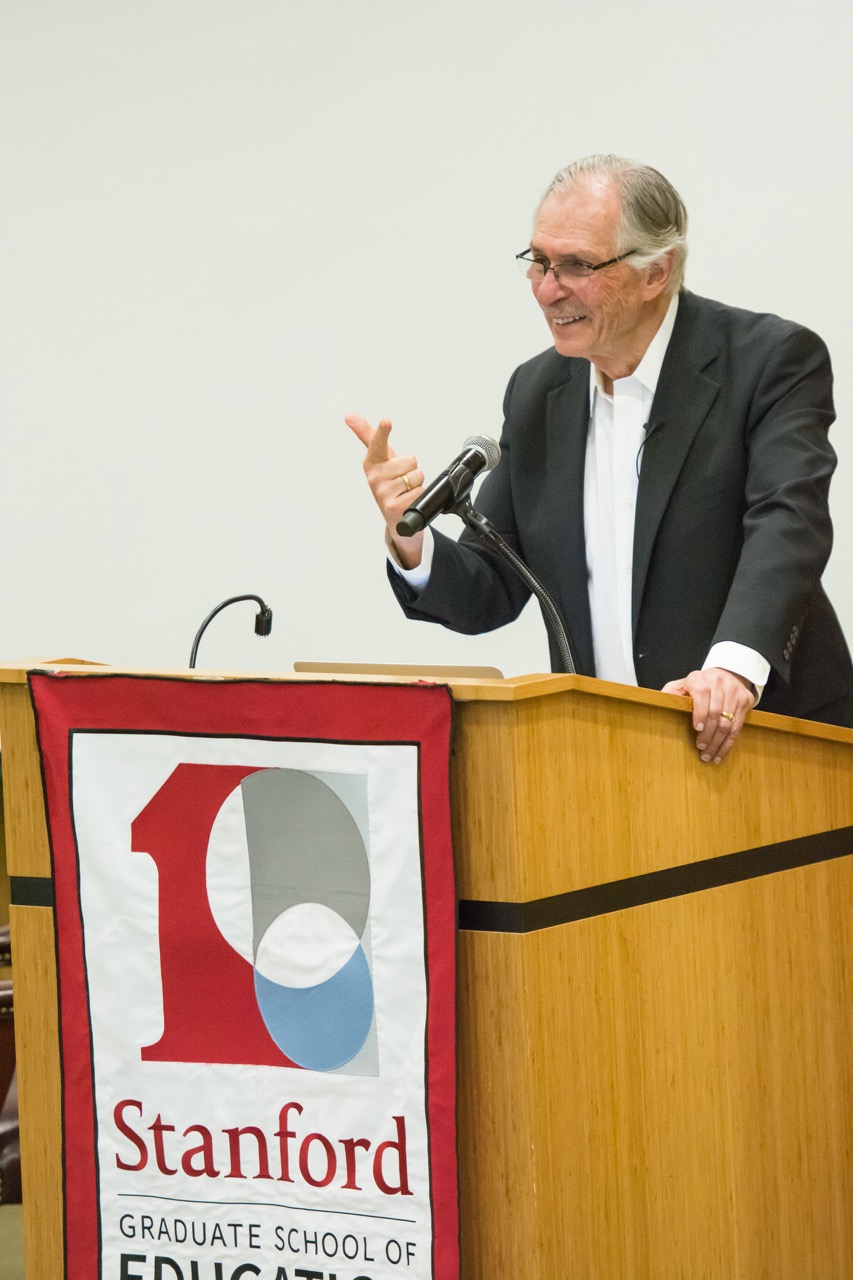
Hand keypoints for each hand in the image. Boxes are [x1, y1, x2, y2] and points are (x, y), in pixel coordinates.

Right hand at [345, 414, 425, 568]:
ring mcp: (382, 493)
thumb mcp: (382, 459)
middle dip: (412, 470)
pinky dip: (418, 496)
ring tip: (404, 492)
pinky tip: (407, 503)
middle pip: (411, 460)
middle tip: (402, 481)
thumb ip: (370, 436)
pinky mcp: (393, 507)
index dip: (382, 431)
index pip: (378, 443)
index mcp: (371, 463)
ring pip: (416, 476)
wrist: (396, 518)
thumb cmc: (390, 483)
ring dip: (416, 484)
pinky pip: (418, 491)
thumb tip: (349, 415)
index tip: (386, 421)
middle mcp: (374, 478)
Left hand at [661, 667, 755, 763]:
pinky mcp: (746, 700)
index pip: (702, 693)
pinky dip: (728, 743)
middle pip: (715, 711)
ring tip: (709, 755)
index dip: (700, 713)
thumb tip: (656, 706)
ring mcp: (734, 691)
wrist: (724, 674)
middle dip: (708, 733)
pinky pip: (738, 726)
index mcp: (699, 678)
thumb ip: (668, 695)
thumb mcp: (680, 686)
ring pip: (728, 722)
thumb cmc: (697, 685)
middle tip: (701, 748)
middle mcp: (719, 682)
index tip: (697, 729)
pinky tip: (720, 753)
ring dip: (717, 742)